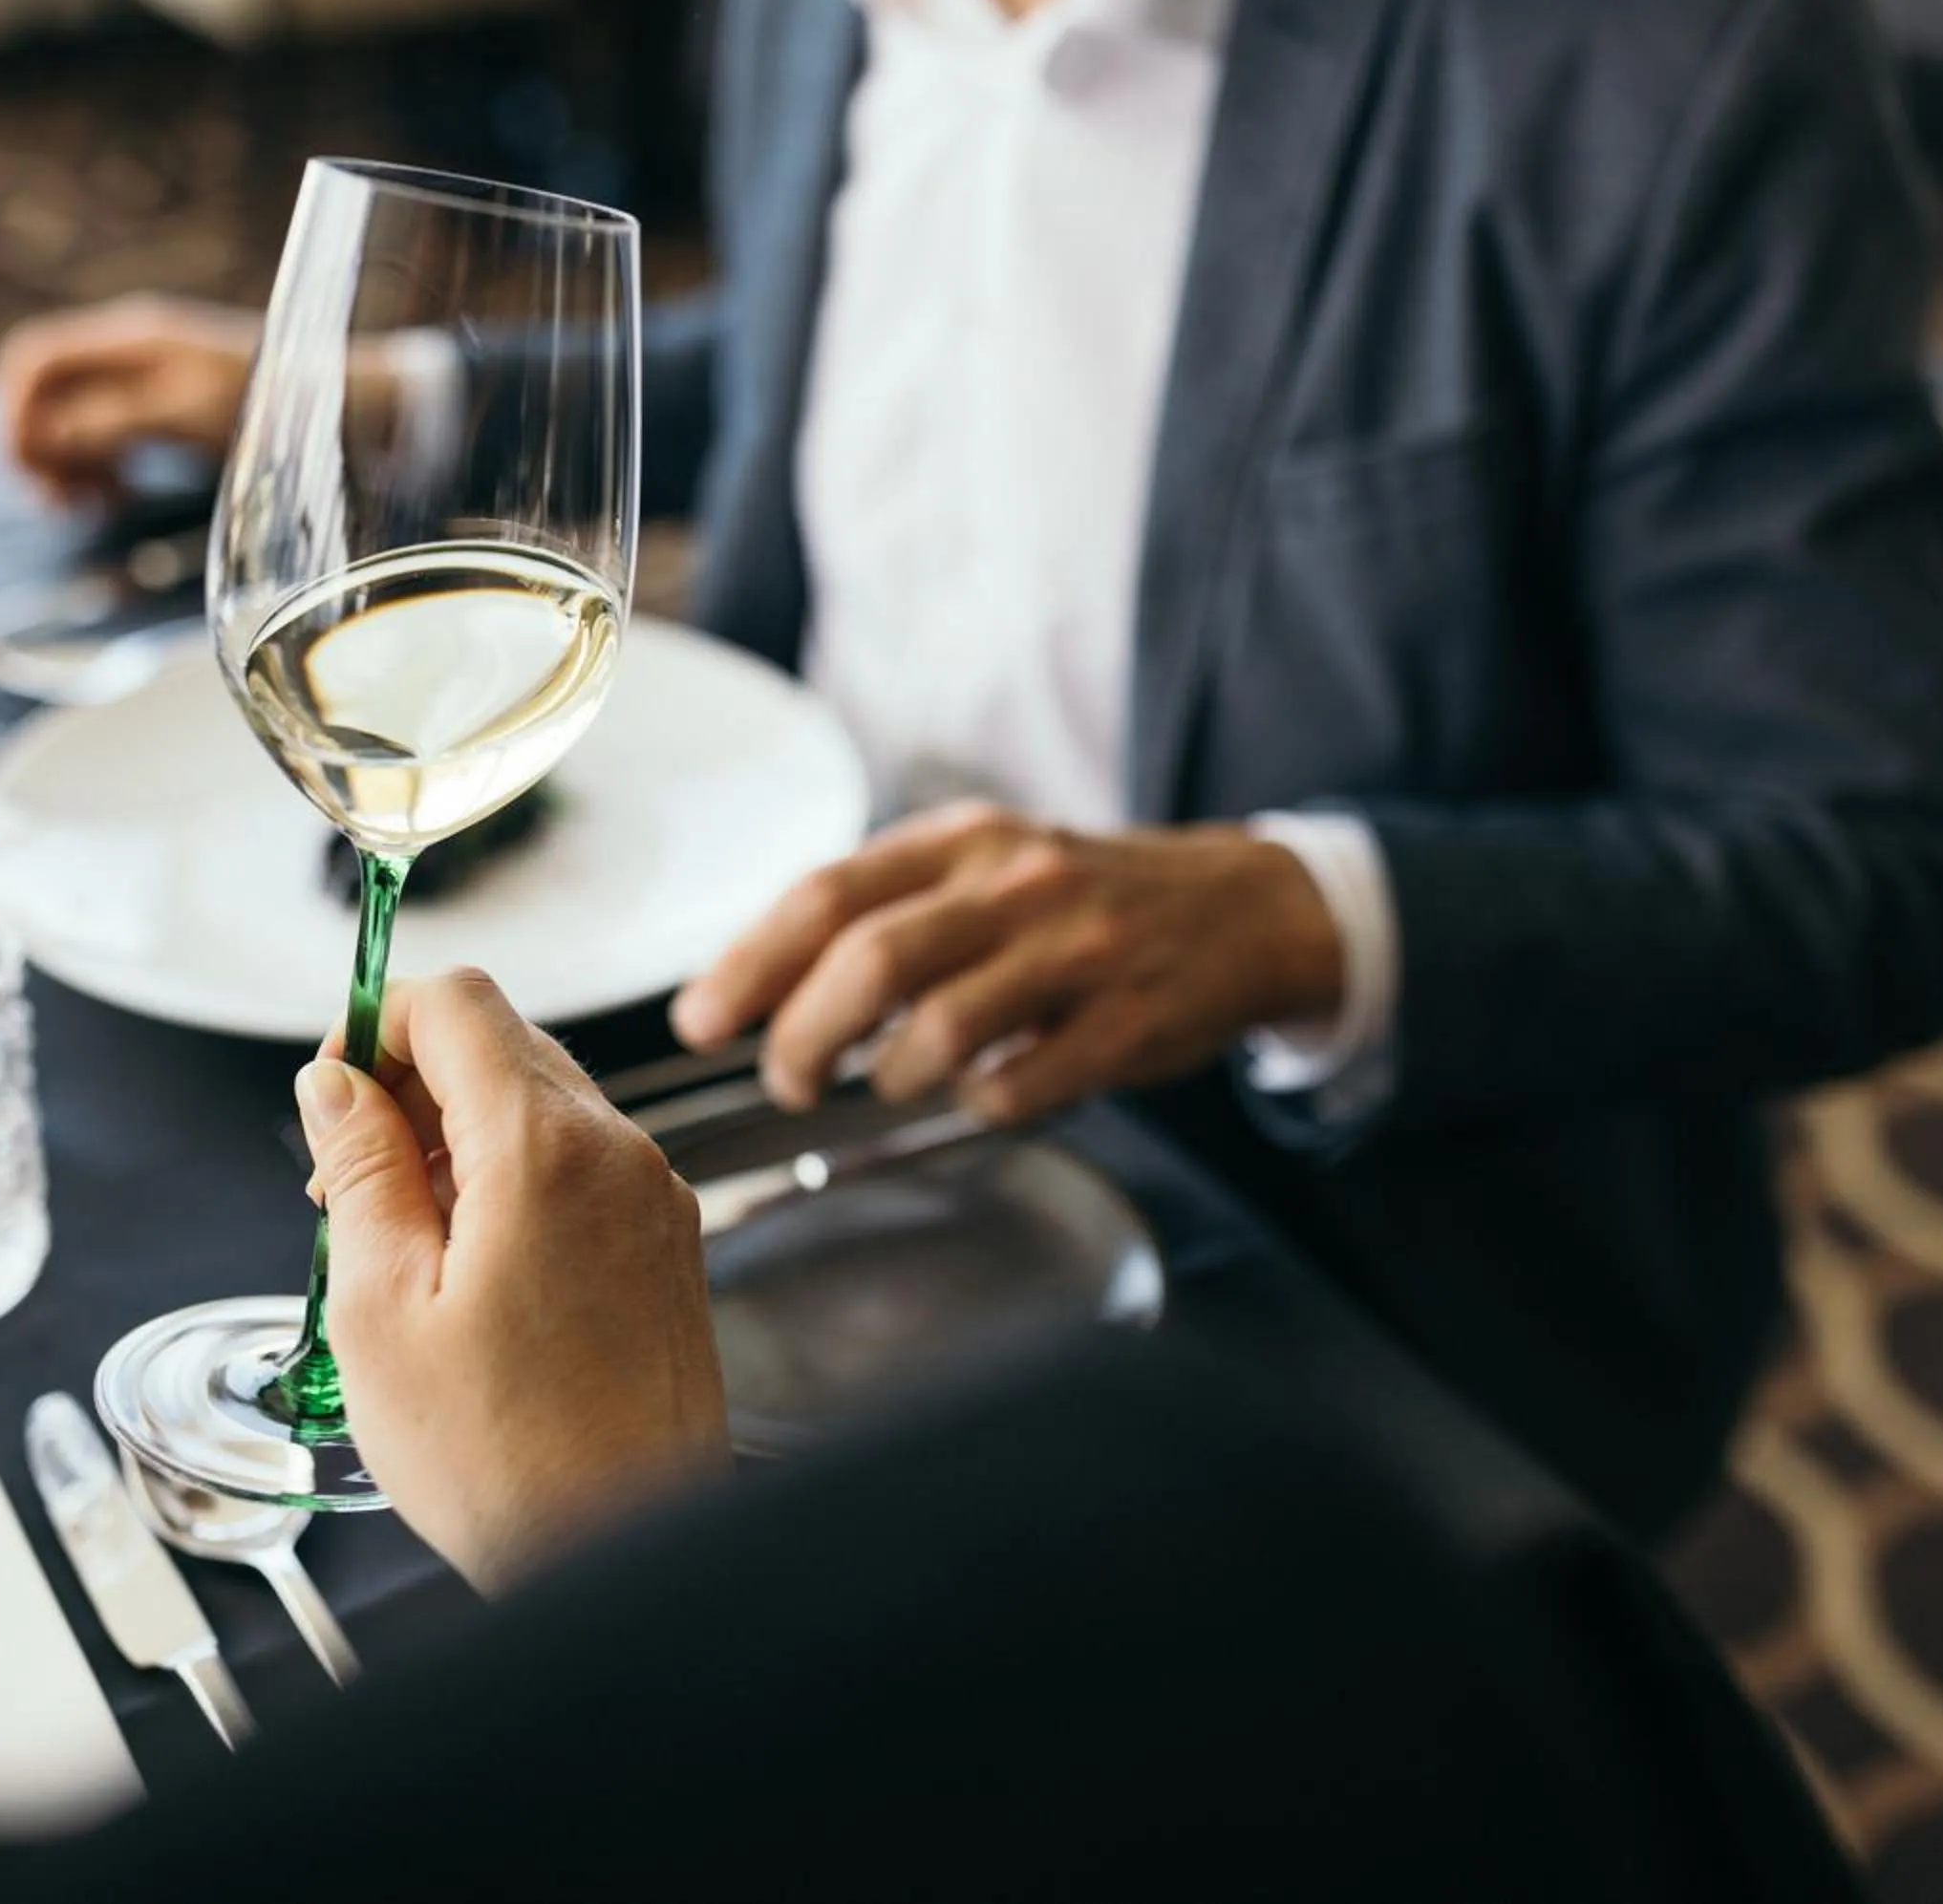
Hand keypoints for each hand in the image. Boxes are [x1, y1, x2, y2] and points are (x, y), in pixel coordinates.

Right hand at [0, 294, 259, 504]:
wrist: (348, 407)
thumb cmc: (276, 405)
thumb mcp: (187, 413)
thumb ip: (113, 419)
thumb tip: (45, 435)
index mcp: (129, 338)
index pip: (32, 359)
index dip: (11, 412)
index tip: (25, 472)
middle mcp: (131, 350)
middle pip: (43, 391)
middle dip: (37, 447)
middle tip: (61, 506)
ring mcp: (147, 378)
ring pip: (70, 417)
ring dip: (66, 463)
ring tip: (94, 509)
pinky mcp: (166, 409)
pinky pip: (106, 434)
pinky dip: (100, 466)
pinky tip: (122, 498)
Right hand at [295, 969, 727, 1591]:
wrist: (630, 1551)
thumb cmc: (506, 1460)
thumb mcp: (381, 1308)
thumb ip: (360, 1170)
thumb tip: (335, 1081)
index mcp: (545, 1148)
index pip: (457, 1002)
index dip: (375, 1024)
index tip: (329, 1096)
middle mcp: (620, 1153)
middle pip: (501, 1044)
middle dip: (408, 1088)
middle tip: (346, 1191)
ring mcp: (656, 1199)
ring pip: (540, 1105)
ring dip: (456, 1140)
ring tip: (401, 1246)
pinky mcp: (669, 1245)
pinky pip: (581, 1167)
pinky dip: (512, 1184)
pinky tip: (468, 1272)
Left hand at [670, 803, 1345, 1121]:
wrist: (1242, 910)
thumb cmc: (1083, 900)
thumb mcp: (988, 864)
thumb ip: (889, 908)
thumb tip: (756, 987)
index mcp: (965, 838)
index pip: (828, 895)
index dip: (749, 963)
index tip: (700, 1021)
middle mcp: (1018, 883)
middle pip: (870, 961)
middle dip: (801, 1036)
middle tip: (785, 1078)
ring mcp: (1078, 953)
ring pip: (937, 1031)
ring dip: (884, 1077)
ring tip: (883, 1082)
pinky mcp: (1125, 1025)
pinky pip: (1015, 1087)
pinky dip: (974, 1105)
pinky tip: (978, 1093)